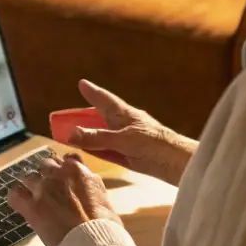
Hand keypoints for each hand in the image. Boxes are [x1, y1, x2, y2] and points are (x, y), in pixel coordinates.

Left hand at [7, 153, 121, 245]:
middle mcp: (61, 173)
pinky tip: (21, 206)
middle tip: (48, 191)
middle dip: (46, 176)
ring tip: (33, 199)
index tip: (64, 180)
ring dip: (31, 186)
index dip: (64, 169)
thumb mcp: (105, 201)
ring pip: (29, 177)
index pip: (69, 159)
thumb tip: (89, 195)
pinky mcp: (31, 204)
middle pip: (46, 165)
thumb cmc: (106, 228)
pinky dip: (17, 198)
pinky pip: (15, 194)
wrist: (93, 243)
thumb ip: (92, 191)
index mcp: (82, 172)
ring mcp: (44, 187)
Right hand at [67, 79, 195, 185]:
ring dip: (90, 135)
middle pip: (101, 118)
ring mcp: (128, 140)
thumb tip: (72, 134)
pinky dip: (98, 150)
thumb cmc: (153, 144)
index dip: (93, 92)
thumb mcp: (122, 139)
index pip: (104, 99)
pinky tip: (90, 152)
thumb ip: (97, 137)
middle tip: (69, 118)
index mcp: (125, 114)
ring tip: (74, 135)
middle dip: (86, 117)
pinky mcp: (132, 155)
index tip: (82, 83)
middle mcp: (125, 124)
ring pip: (104, 135)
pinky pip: (110, 150)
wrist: (177, 162)